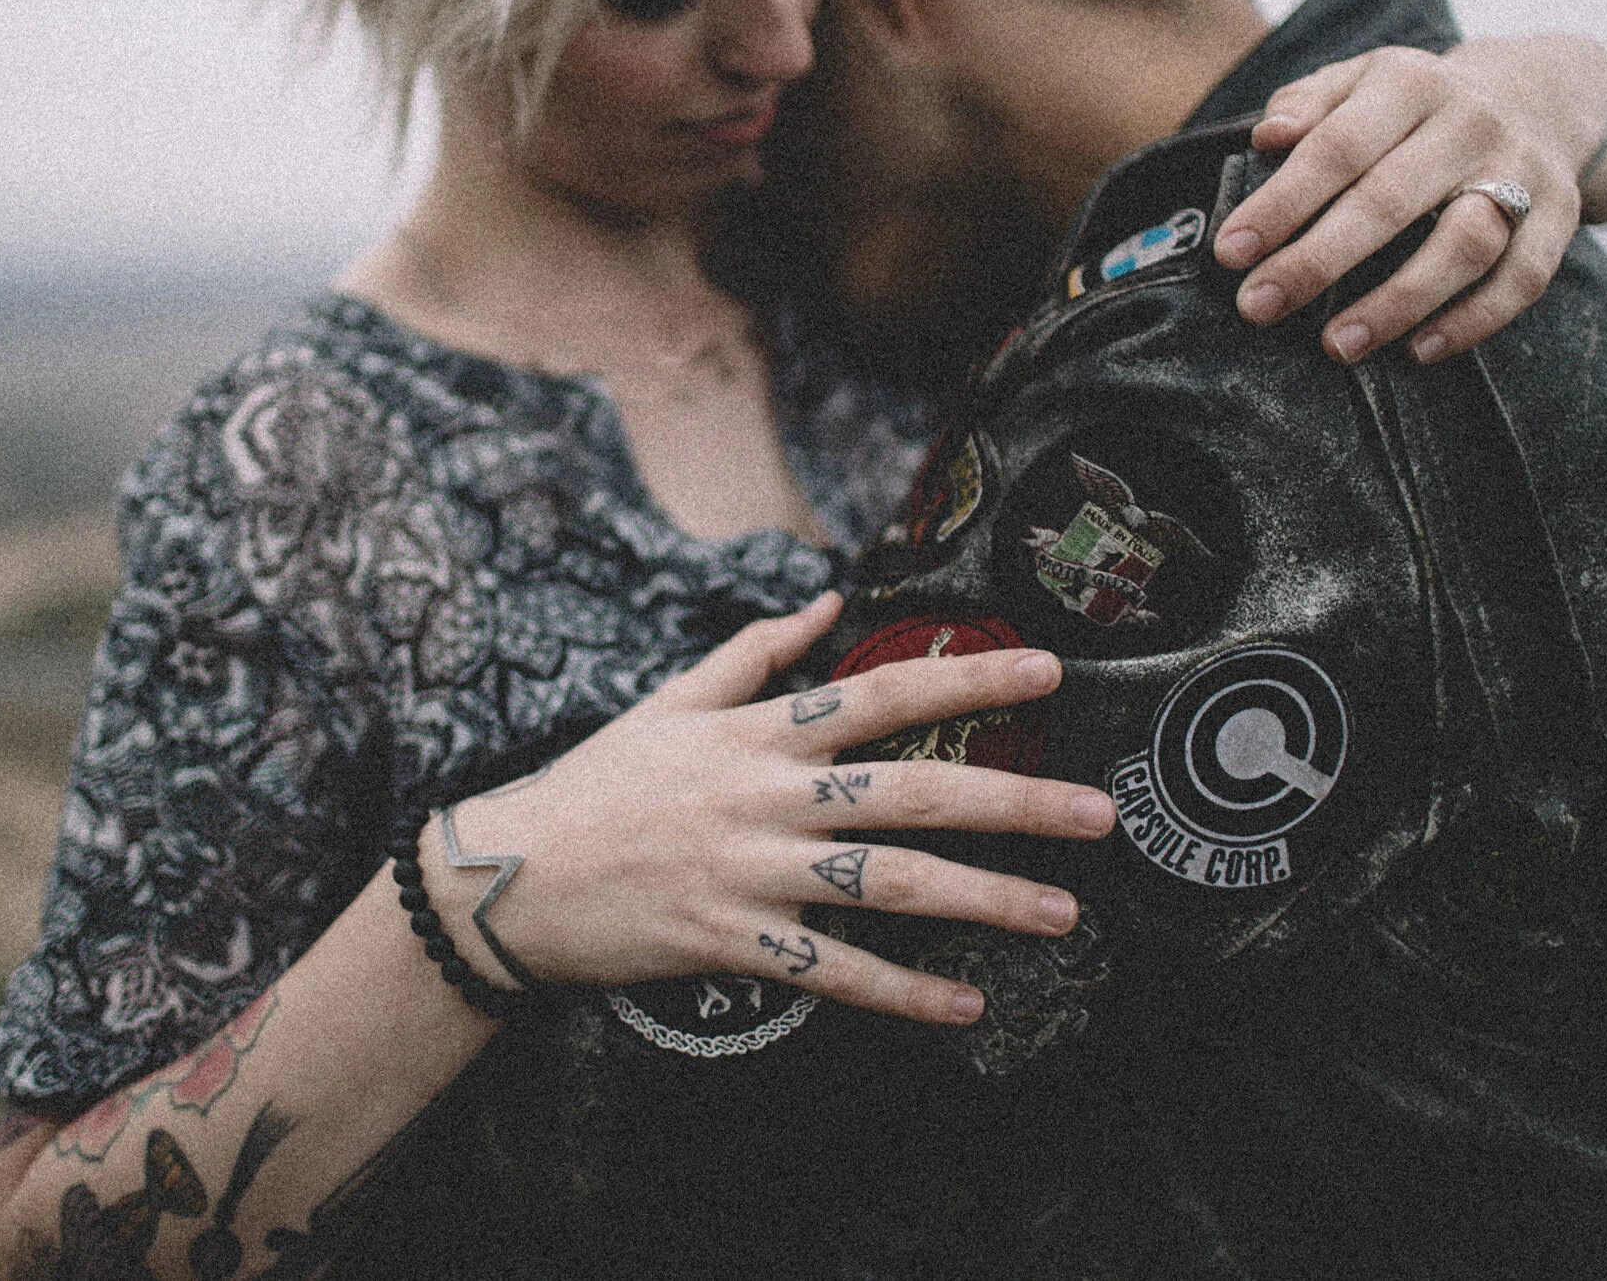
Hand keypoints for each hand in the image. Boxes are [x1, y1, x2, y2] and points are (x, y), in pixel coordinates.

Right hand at [423, 592, 1115, 1026]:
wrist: (509, 878)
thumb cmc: (596, 786)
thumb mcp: (667, 703)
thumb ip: (751, 653)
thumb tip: (820, 601)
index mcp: (757, 733)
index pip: (880, 692)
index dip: (968, 676)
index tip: (1047, 667)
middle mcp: (765, 798)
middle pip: (910, 793)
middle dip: (1012, 802)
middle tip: (1098, 814)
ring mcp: (750, 873)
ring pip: (886, 886)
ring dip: (982, 901)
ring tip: (1062, 914)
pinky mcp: (730, 942)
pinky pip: (831, 971)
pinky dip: (900, 992)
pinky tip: (964, 1005)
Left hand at [1213, 43, 1593, 363]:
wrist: (1541, 95)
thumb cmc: (1413, 106)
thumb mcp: (1360, 82)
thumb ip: (1308, 103)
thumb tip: (1269, 135)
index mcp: (1409, 84)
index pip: (1337, 147)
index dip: (1282, 203)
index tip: (1231, 252)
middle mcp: (1471, 122)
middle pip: (1392, 200)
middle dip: (1318, 260)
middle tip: (1259, 308)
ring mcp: (1523, 169)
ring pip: (1465, 243)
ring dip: (1398, 302)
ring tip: (1338, 344)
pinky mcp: (1561, 215)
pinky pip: (1522, 278)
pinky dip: (1473, 321)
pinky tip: (1418, 351)